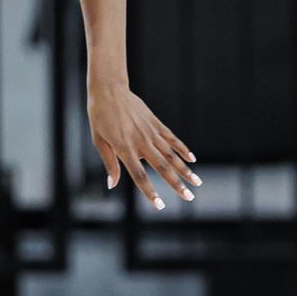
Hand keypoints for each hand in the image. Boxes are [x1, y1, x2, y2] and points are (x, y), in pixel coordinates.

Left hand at [88, 80, 199, 210]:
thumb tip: (112, 184)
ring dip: (185, 169)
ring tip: (197, 182)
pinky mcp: (156, 124)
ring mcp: (151, 133)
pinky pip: (172, 139)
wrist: (109, 90)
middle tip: (189, 197)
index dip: (150, 192)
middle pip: (163, 168)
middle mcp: (141, 142)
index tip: (160, 205)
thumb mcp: (99, 141)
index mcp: (125, 149)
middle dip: (177, 184)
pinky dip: (183, 149)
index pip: (140, 176)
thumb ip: (109, 163)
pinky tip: (192, 159)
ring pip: (171, 155)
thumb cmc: (100, 117)